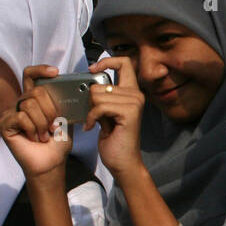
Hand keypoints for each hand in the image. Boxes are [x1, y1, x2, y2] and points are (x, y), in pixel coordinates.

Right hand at [1, 65, 72, 182]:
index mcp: (34, 99)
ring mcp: (10, 113)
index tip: (55, 72)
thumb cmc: (57, 143)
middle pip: (34, 92)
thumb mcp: (64, 118)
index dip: (40, 70)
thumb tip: (69, 87)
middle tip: (52, 126)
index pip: (31, 76)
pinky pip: (21, 117)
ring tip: (44, 135)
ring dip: (42, 122)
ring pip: (28, 104)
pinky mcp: (5, 124)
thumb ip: (61, 102)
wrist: (51, 163)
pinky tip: (35, 139)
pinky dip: (33, 129)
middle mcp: (20, 104)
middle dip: (49, 109)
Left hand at [85, 56, 145, 180]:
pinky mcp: (129, 112)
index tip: (92, 70)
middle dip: (91, 101)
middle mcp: (136, 94)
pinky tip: (92, 127)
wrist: (123, 163)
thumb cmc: (114, 140)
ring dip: (91, 112)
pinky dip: (92, 118)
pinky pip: (100, 107)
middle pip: (100, 84)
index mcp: (132, 92)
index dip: (105, 62)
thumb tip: (89, 86)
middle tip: (96, 117)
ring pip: (98, 95)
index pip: (123, 62)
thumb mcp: (106, 114)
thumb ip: (102, 98)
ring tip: (96, 124)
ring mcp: (134, 103)